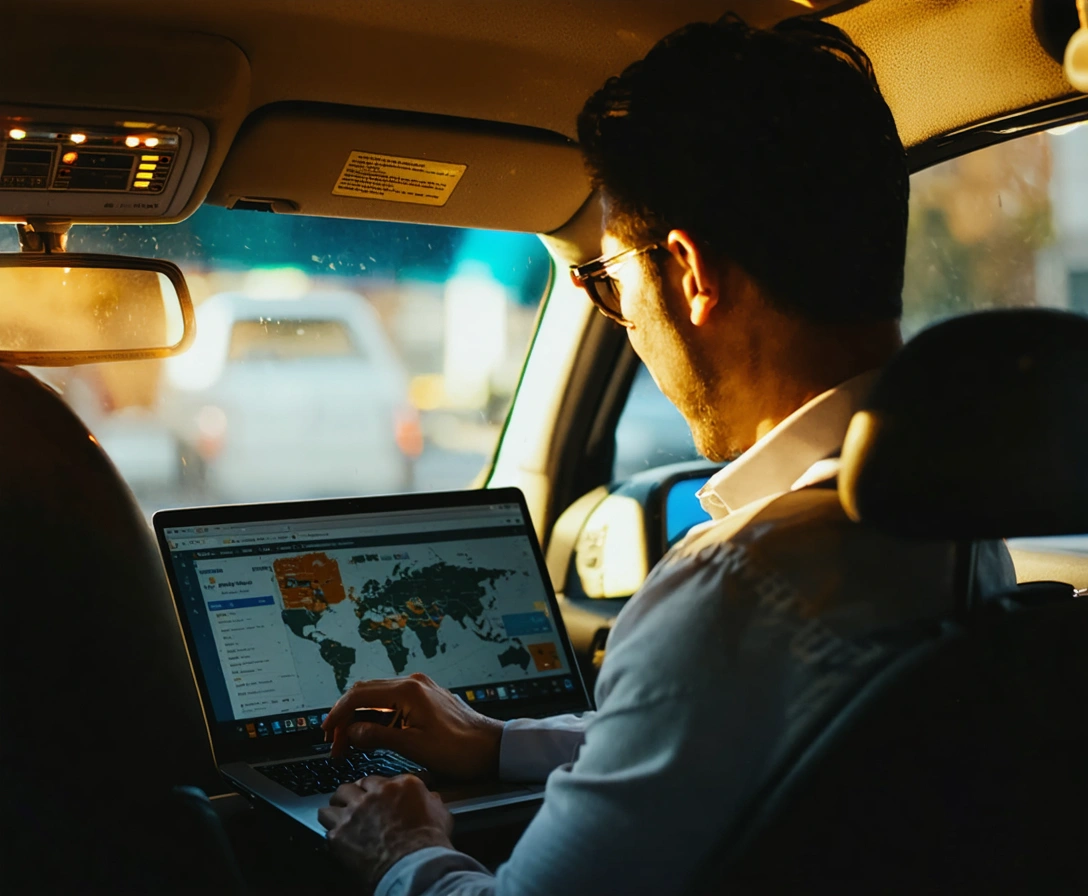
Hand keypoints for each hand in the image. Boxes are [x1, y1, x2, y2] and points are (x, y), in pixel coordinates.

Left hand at [318, 774, 452, 893]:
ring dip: (338, 807)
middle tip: (354, 804)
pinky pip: (326, 825)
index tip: (374, 797)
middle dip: (353, 794)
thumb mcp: (441, 814)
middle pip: (353, 785)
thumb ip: (430, 800)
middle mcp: (374, 793)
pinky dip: (332, 830)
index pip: (379, 779)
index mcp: (400, 785)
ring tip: (339, 816)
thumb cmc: (430, 843)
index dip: (375, 790)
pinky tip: (336, 836)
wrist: (414, 867)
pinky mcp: (340, 833)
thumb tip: (430, 797)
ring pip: (335, 799)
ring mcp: (354, 811)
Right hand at [321, 672, 504, 780]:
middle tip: (336, 745)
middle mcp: (412, 683)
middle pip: (366, 693)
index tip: (326, 732)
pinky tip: (371, 737)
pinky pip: (392, 704)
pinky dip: (377, 719)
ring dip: (360, 719)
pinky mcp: (425, 698)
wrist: (493, 747)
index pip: (360, 695)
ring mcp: (420, 689)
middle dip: (346, 718)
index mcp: (408, 691)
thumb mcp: (415, 747)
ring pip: (377, 699)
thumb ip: (379, 737)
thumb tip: (352, 732)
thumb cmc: (459, 749)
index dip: (338, 713)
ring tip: (350, 745)